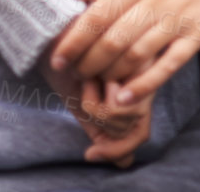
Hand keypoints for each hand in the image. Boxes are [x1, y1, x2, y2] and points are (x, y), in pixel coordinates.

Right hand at [37, 57, 153, 165]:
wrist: (52, 35)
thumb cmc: (69, 66)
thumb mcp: (85, 104)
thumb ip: (105, 131)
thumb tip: (126, 164)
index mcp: (138, 89)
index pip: (139, 134)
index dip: (118, 150)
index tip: (92, 153)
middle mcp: (147, 78)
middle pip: (133, 126)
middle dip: (100, 121)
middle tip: (87, 94)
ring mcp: (147, 67)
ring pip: (125, 116)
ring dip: (95, 105)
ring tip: (88, 81)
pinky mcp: (139, 59)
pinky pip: (118, 102)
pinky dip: (94, 97)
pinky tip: (87, 78)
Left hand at [49, 0, 199, 103]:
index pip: (98, 16)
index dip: (74, 41)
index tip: (57, 59)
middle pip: (113, 40)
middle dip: (87, 63)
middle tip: (74, 74)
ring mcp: (182, 18)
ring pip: (136, 55)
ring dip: (110, 74)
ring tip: (95, 83)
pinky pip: (169, 64)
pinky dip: (146, 83)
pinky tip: (125, 96)